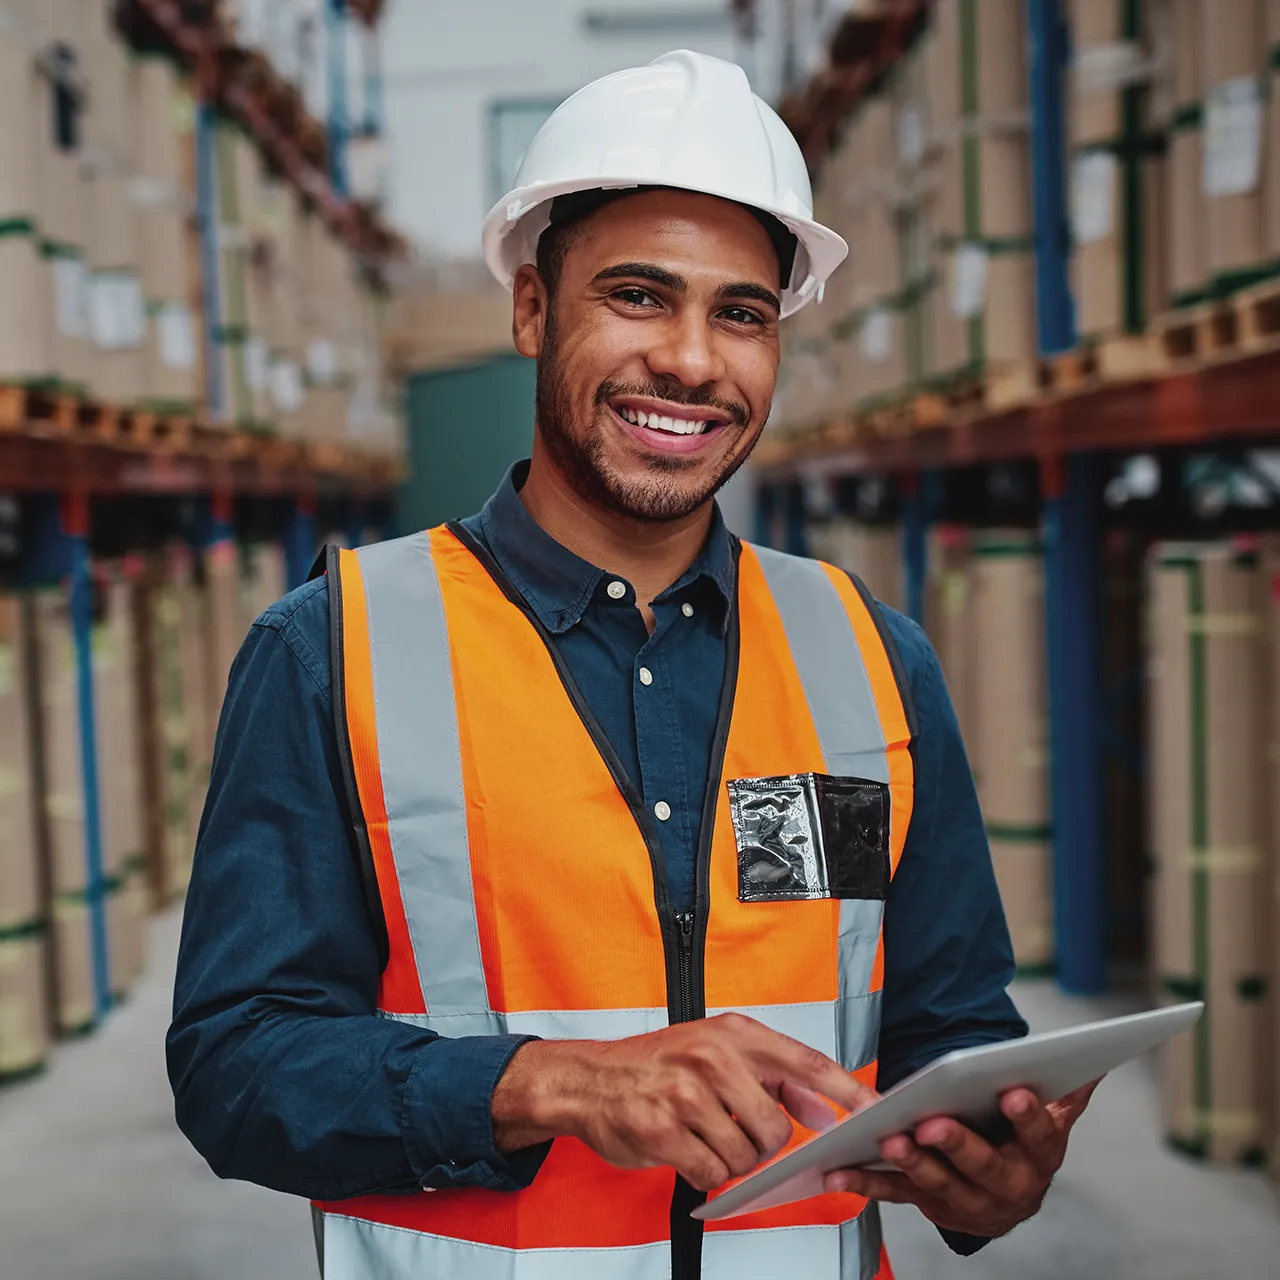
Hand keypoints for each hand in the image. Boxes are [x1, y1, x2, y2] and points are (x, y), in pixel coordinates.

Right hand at [491, 1013, 875, 1191]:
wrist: (589, 1079)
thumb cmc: (656, 1065)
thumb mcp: (717, 1051)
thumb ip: (774, 1076)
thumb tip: (824, 1107)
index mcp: (733, 1033)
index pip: (807, 1061)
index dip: (847, 1091)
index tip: (878, 1113)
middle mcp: (712, 1057)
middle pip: (775, 1126)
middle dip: (763, 1143)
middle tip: (735, 1131)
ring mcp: (685, 1093)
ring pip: (744, 1154)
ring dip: (729, 1160)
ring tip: (703, 1136)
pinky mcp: (662, 1130)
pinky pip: (710, 1172)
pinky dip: (704, 1173)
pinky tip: (686, 1150)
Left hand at [822, 1081, 1099, 1237]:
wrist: (1006, 1201)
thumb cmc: (1024, 1147)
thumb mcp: (1050, 1122)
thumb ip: (1067, 1093)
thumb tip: (1094, 1062)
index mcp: (1039, 1158)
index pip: (1038, 1136)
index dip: (1027, 1116)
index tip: (1012, 1091)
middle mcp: (1005, 1186)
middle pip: (983, 1166)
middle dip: (958, 1145)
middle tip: (934, 1124)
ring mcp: (964, 1200)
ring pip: (937, 1183)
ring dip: (911, 1163)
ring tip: (890, 1140)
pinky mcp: (927, 1204)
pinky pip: (894, 1194)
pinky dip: (865, 1183)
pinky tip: (840, 1171)